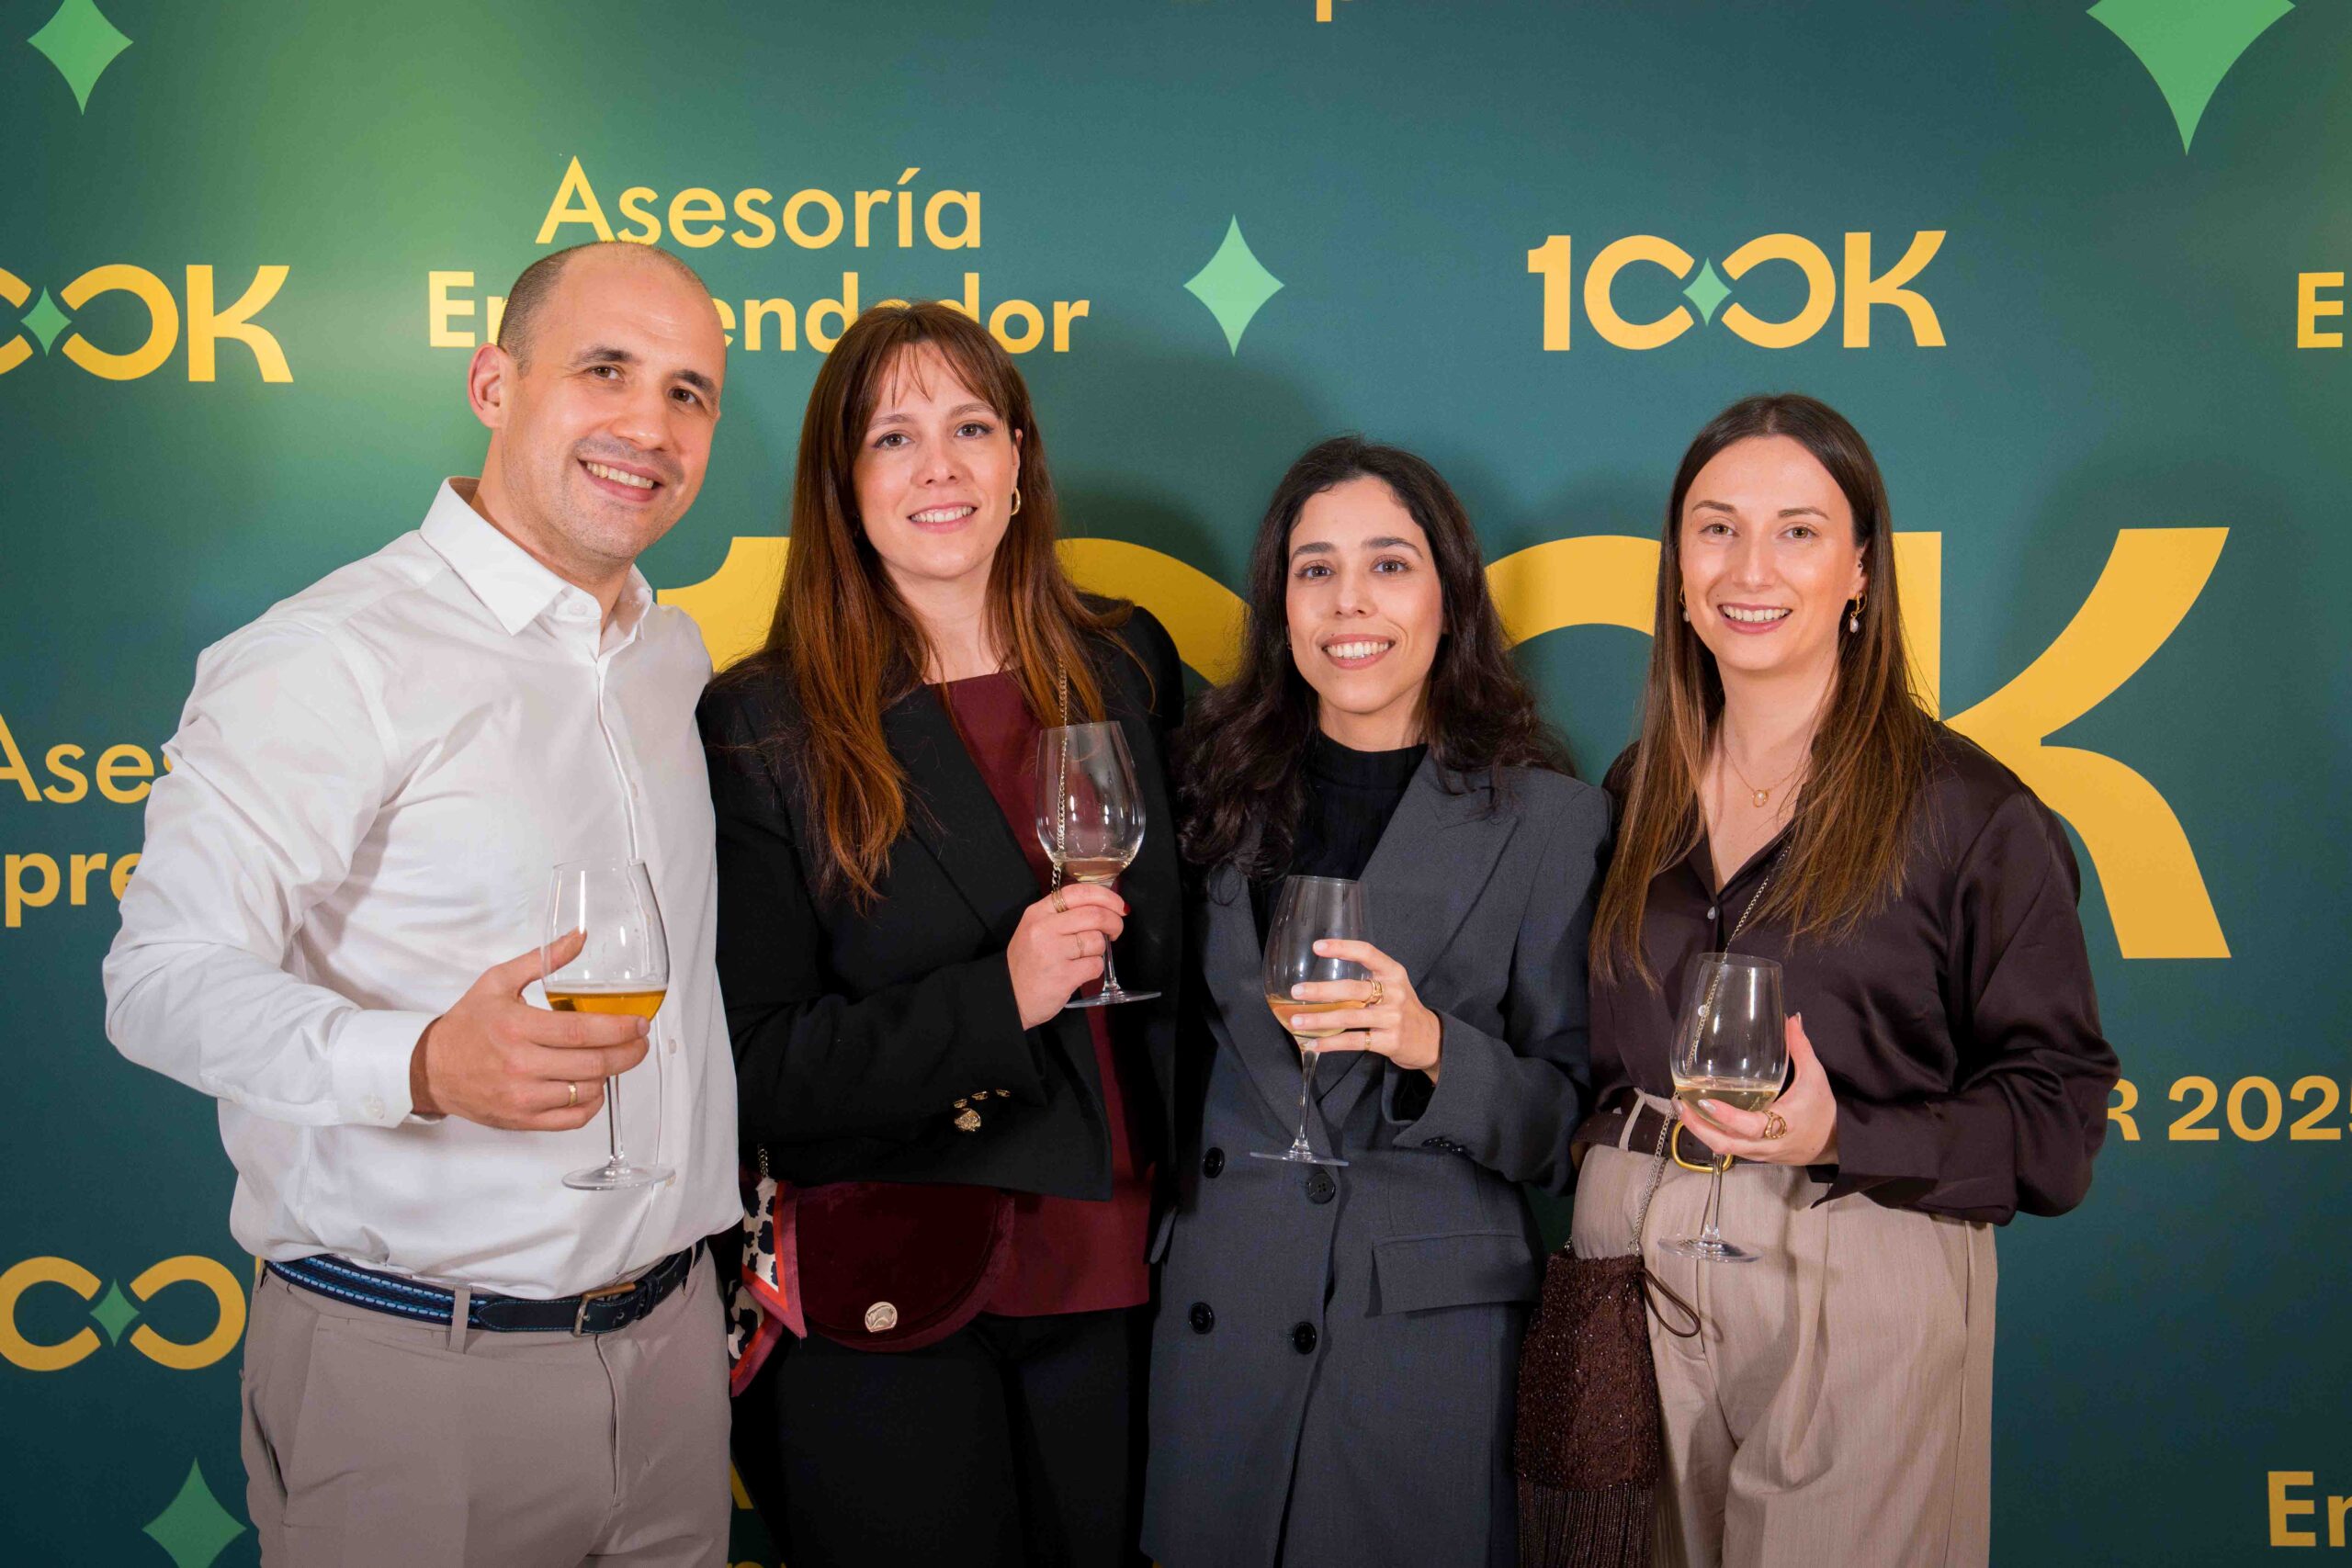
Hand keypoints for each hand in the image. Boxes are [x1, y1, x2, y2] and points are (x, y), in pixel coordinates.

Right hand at [408, 929, 651, 1129]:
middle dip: (628, 1053)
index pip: (582, 1031)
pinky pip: (573, 1118)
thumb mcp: (498, 981)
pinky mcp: (522, 1120)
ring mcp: (522, 1097)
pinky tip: (594, 1086)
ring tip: (612, 1059)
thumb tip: (579, 937)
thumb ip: (543, 960)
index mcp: (517, 1027)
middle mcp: (520, 1065)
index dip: (619, 1028)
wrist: (432, 1068)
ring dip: (609, 1075)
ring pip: (587, 1091)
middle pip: (593, 1063)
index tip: (639, 1023)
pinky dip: (592, 1103)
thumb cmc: (468, 1024)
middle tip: (640, 1042)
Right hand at [1006, 884, 1126, 1027]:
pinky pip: (1095, 965)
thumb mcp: (1035, 929)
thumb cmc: (1027, 963)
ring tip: (1086, 956)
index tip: (1118, 906)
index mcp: (1038, 913)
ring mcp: (1053, 952)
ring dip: (1100, 949)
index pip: (1079, 892)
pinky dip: (1095, 969)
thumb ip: (1063, 916)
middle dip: (1114, 922)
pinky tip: (1081, 972)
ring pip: (1097, 941)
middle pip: (1095, 914)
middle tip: (1115, 931)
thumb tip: (1103, 907)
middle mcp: (1044, 928)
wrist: (1010, 997)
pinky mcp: (1063, 976)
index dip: (1106, 896)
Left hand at [1284, 939, 1443, 1080]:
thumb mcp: (1393, 986)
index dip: (1342, 948)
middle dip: (1321, 991)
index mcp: (1393, 973)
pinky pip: (1354, 1041)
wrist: (1431, 1039)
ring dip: (1320, 1020)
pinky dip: (1331, 1043)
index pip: (1367, 953)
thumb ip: (1367, 979)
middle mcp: (1394, 993)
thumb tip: (1322, 980)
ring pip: (1349, 1017)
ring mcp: (1392, 1018)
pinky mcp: (1389, 1041)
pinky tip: (1314, 1043)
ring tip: (1297, 1021)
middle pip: (1352, 989)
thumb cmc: (1403, 1009)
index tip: (1317, 947)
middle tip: (1297, 992)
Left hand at [1674, 1013, 1839, 1165]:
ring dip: (1700, 1131)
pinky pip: (1729, 1148)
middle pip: (1725, 1143)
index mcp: (1781, 1126)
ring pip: (1723, 1148)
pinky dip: (1712, 1134)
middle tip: (1680, 1105)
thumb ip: (1801, 1048)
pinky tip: (1700, 1117)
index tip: (1704, 1101)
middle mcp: (1765, 1144)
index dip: (1725, 1116)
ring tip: (1682, 1108)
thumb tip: (1792, 1019)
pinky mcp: (1755, 1155)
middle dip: (1698, 1128)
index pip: (1748, 1126)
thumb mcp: (1815, 1077)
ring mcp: (1758, 1153)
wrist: (1834, 1143)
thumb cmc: (1823, 1110)